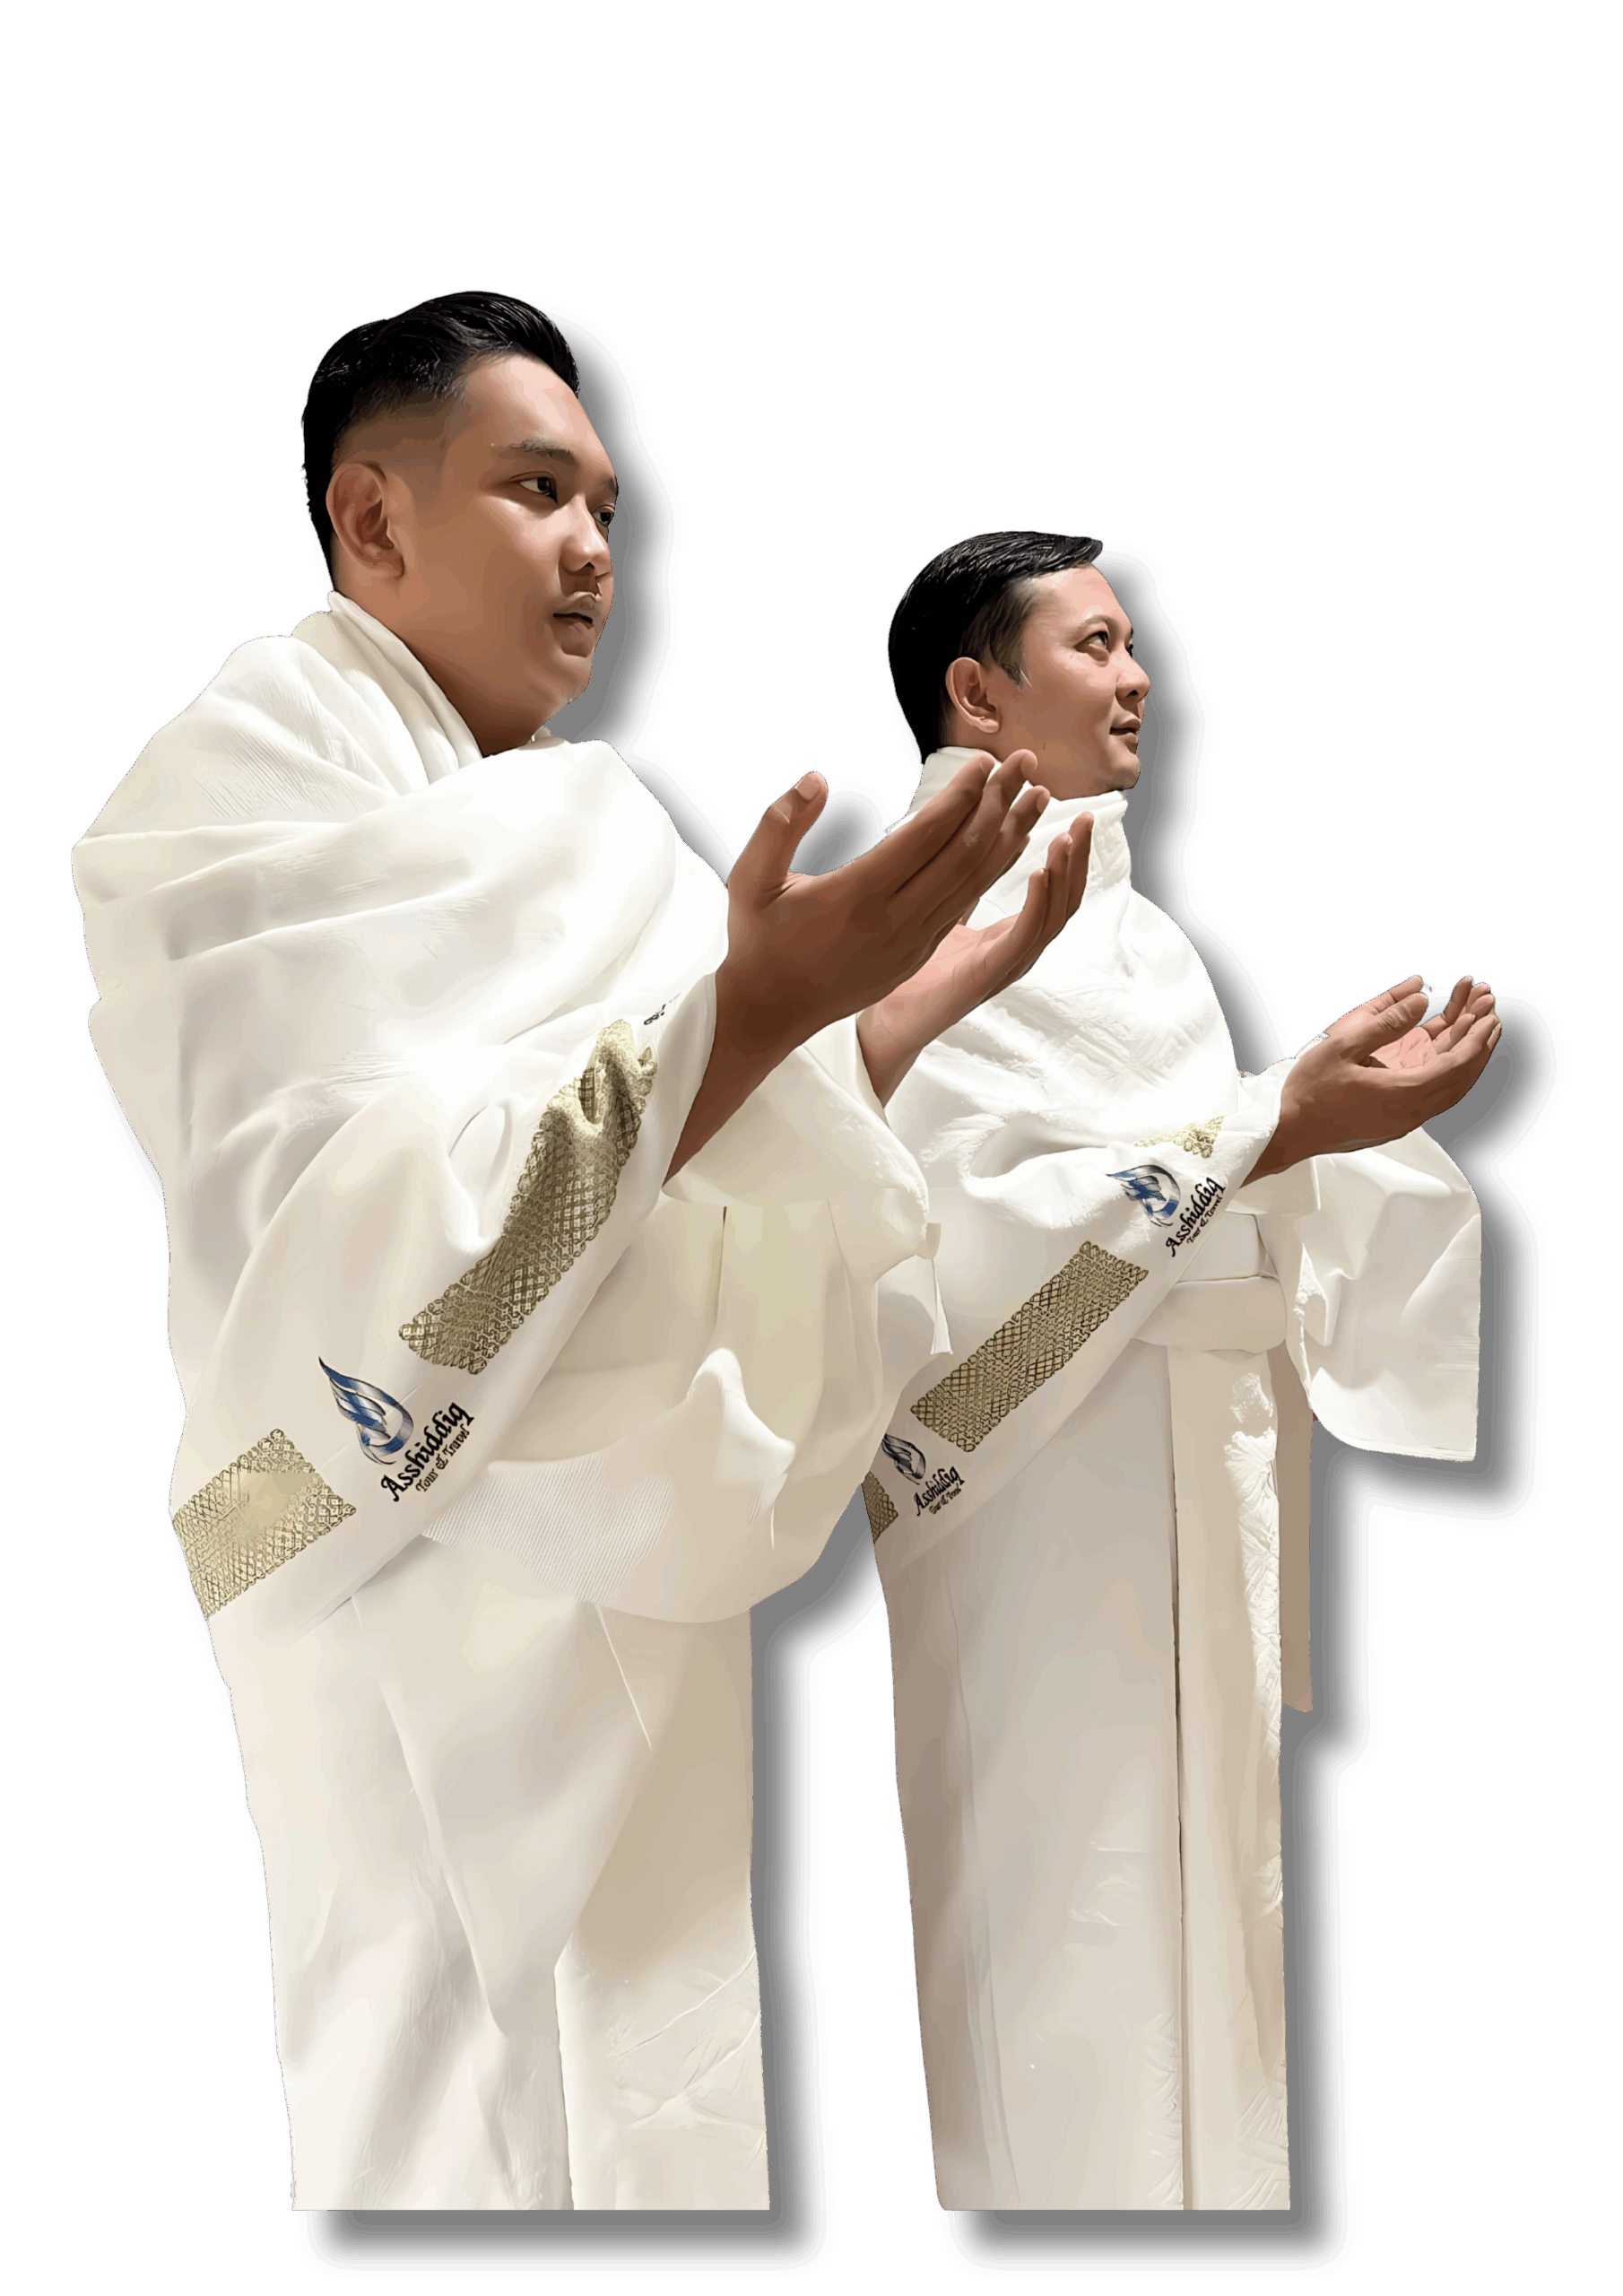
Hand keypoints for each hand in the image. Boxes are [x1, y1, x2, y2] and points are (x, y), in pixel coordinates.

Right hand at [668, 754, 1047, 1171]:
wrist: (770, 1012)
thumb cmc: (759, 941)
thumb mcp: (750, 880)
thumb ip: (779, 825)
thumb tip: (814, 780)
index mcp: (857, 896)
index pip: (926, 835)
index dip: (961, 795)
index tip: (984, 761)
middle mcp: (894, 921)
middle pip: (963, 855)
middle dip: (997, 804)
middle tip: (1021, 765)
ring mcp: (911, 943)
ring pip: (973, 884)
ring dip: (1006, 836)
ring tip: (1031, 798)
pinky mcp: (917, 956)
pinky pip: (964, 907)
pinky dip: (990, 872)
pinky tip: (1006, 845)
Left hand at [855, 808, 1093, 1101]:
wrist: (886, 1024)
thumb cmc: (912, 977)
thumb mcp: (944, 917)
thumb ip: (966, 887)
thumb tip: (980, 845)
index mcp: (1008, 937)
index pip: (1054, 891)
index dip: (1068, 854)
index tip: (1076, 816)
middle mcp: (1015, 951)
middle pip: (1064, 900)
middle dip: (1077, 858)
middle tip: (1085, 818)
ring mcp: (1006, 965)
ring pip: (1053, 916)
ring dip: (1064, 875)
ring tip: (1067, 838)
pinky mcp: (989, 975)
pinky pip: (1024, 937)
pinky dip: (1038, 903)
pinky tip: (1040, 872)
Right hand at [1248, 975, 1499, 1179]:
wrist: (1288, 1130)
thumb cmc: (1309, 1095)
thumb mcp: (1344, 1046)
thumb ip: (1387, 1023)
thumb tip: (1419, 1003)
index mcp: (1402, 1094)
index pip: (1455, 1064)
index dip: (1476, 1038)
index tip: (1487, 1015)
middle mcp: (1410, 1112)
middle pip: (1461, 1078)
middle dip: (1479, 1044)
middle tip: (1490, 1016)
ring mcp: (1404, 1119)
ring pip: (1450, 1088)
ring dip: (1466, 1058)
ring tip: (1475, 1031)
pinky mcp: (1395, 1120)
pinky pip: (1434, 1095)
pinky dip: (1447, 1072)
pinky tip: (1445, 1055)